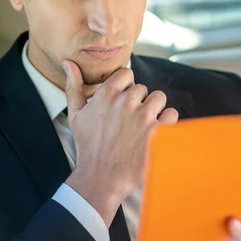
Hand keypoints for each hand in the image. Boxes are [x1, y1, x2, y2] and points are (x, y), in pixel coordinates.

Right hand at [63, 60, 178, 225]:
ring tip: (143, 126)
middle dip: (138, 102)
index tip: (122, 102)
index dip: (126, 87)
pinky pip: (172, 114)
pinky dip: (167, 123)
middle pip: (143, 88)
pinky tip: (155, 133)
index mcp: (107, 94)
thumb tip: (69, 62)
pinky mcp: (158, 131)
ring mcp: (143, 116)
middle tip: (130, 121)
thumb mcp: (75, 115)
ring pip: (159, 98)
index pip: (126, 73)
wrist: (101, 178)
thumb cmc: (88, 147)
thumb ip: (74, 86)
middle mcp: (126, 101)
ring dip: (154, 110)